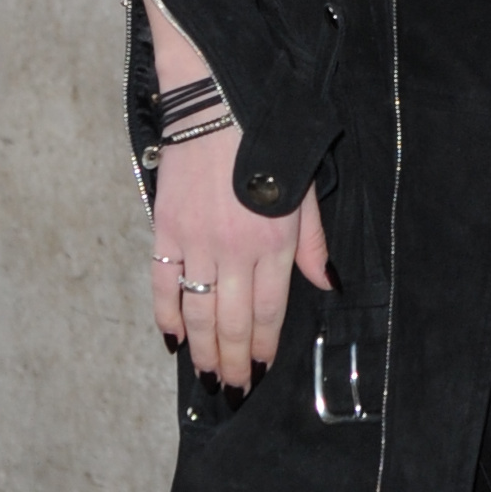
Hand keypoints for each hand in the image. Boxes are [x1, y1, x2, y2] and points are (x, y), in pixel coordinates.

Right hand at [151, 137, 330, 385]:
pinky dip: (166, 314)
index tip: (260, 372)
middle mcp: (235, 251)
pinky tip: (172, 339)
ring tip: (206, 377)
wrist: (216, 101)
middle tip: (231, 390)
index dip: (263, 348)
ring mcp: (197, 242)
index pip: (268, 312)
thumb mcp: (305, 190)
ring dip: (203, 350)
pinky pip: (163, 284)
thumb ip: (313, 243)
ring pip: (199, 312)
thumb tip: (328, 284)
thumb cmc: (266, 142)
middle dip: (233, 362)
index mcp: (274, 242)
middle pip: (233, 323)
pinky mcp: (166, 229)